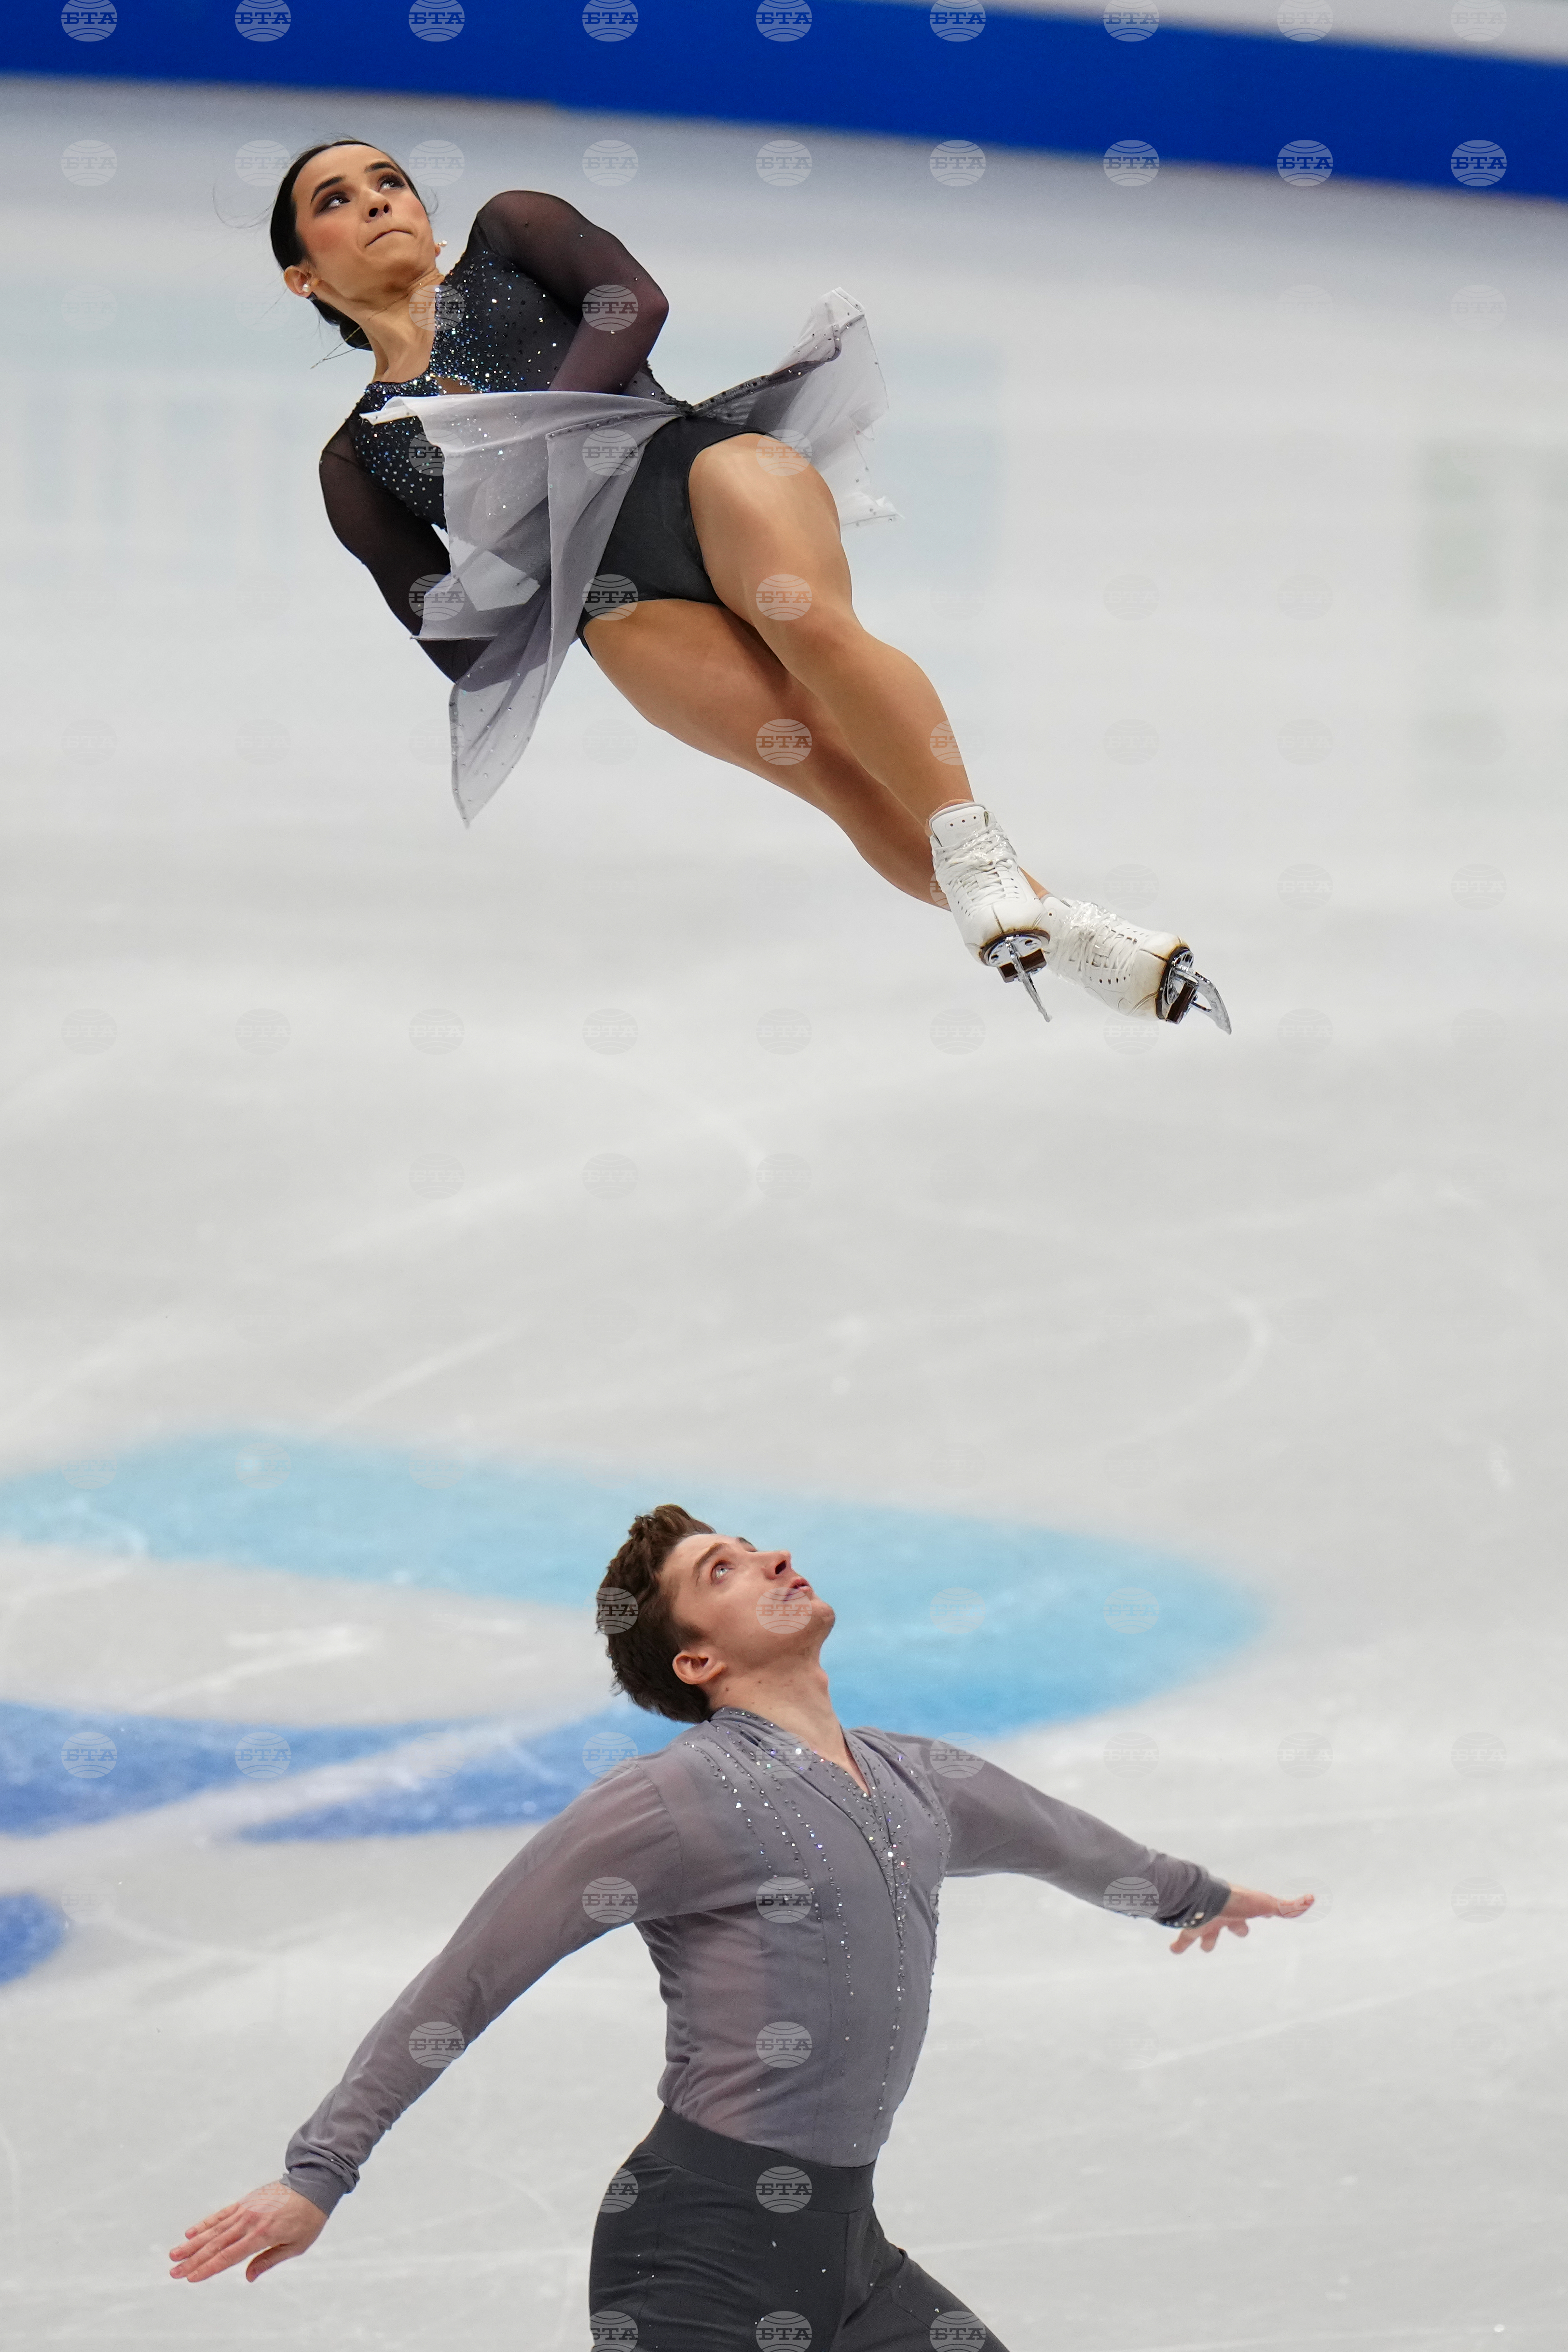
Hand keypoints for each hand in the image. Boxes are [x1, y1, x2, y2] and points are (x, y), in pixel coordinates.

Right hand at [169, 2179, 325, 2283]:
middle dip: (193, 2259)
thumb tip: (247, 2277)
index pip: (229, 2256)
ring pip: (214, 2230)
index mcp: (262, 2234)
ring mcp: (246, 2210)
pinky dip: (206, 2223)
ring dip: (193, 2243)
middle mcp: (250, 2222)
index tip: (190, 2278)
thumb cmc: (308, 2219)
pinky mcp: (245, 2202)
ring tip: (174, 2254)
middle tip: (173, 2271)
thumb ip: (269, 2260)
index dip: (209, 2268)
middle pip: (216, 2244)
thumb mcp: (296, 2245)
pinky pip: (222, 2214)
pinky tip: (191, 2232)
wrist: (313, 2184)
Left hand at [1168, 1883, 1313, 1953]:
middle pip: (1224, 1927)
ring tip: (1191, 1945)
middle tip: (1233, 1931)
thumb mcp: (1265, 1904)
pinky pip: (1181, 1942)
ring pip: (1200, 1935)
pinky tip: (1172, 1951)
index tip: (1247, 1923)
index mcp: (1236, 1913)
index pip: (1244, 1920)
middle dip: (1228, 1930)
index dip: (1246, 1923)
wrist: (1204, 1899)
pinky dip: (1178, 1946)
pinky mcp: (1188, 1931)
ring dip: (1198, 1940)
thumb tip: (1312, 1899)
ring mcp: (1202, 1924)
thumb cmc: (1236, 1901)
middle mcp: (1219, 1918)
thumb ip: (1288, 1907)